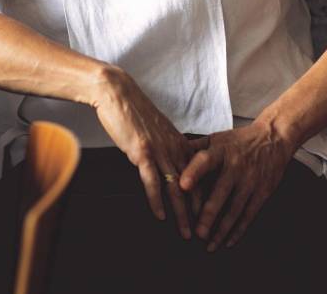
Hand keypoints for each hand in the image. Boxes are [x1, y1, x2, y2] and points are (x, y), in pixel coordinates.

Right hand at [92, 68, 200, 239]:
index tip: (210, 216)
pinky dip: (157, 201)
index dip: (205, 198)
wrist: (117, 93)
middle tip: (205, 233)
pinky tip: (160, 215)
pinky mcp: (142, 151)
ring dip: (182, 213)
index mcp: (179, 143)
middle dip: (199, 212)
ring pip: (176, 188)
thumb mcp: (156, 130)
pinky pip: (152, 181)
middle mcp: (173, 148)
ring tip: (186, 233)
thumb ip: (165, 146)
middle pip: (192, 186)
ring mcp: (159, 151)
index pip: (199, 176)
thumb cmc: (133, 110)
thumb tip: (168, 162)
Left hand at [178, 121, 296, 250]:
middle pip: (220, 193)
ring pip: (234, 209)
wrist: (273, 139)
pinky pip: (249, 215)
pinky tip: (228, 241)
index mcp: (219, 151)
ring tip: (209, 243)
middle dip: (208, 215)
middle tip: (197, 232)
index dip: (193, 173)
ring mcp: (250, 181)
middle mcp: (235, 167)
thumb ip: (194, 148)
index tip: (182, 185)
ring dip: (222, 229)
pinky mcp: (262, 193)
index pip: (204, 161)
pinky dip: (238, 230)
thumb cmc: (237, 140)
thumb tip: (170, 154)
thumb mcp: (216, 139)